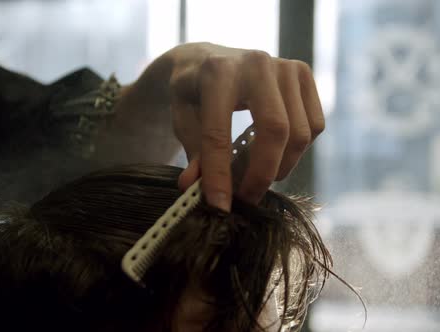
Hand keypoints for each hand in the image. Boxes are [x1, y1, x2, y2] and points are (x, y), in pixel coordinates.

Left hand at [126, 42, 324, 210]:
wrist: (209, 58)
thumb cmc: (193, 93)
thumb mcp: (182, 119)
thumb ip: (193, 152)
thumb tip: (193, 188)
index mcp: (216, 73)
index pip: (219, 133)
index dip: (219, 174)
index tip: (220, 206)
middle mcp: (256, 63)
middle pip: (275, 130)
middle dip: (261, 175)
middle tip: (247, 200)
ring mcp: (285, 66)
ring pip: (299, 133)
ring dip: (281, 166)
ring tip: (257, 176)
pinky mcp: (304, 74)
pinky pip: (314, 126)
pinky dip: (298, 150)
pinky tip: (274, 152)